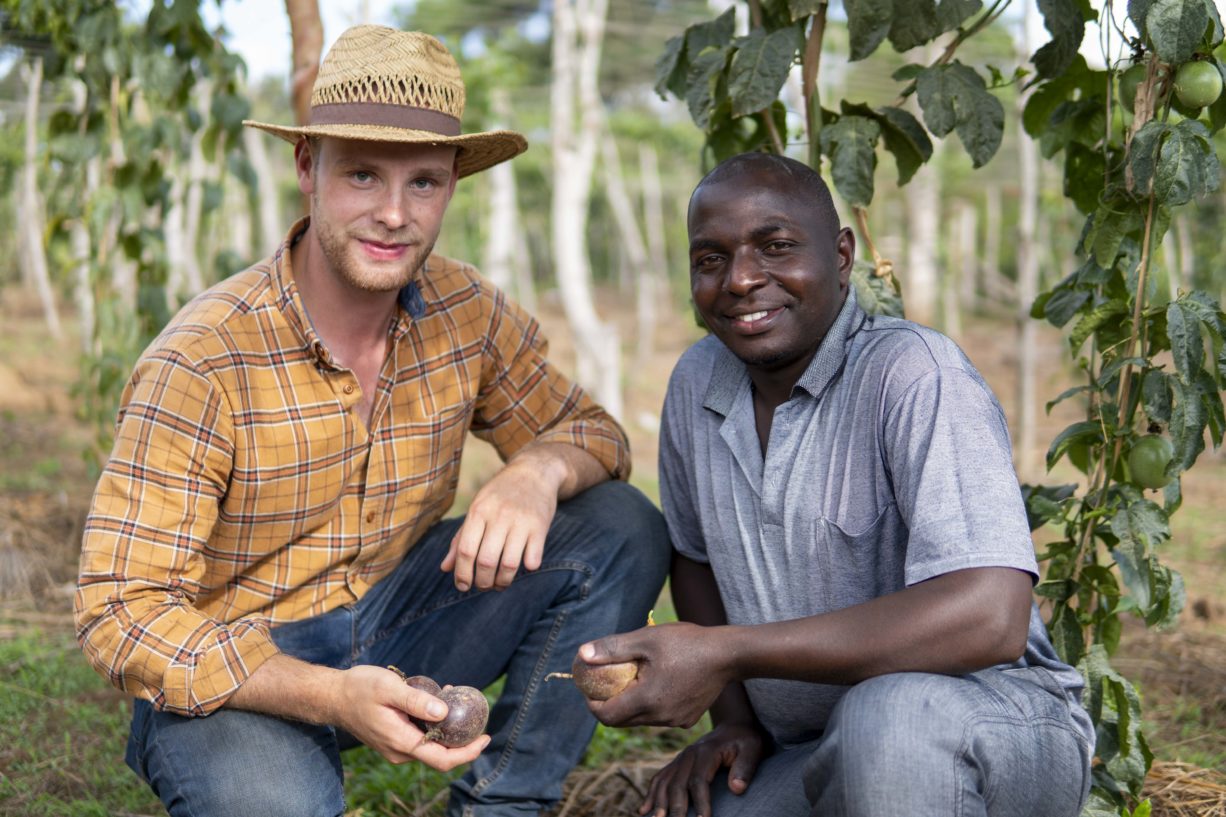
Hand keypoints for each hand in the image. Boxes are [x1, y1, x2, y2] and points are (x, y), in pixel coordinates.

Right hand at [331, 665, 489, 770]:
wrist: (332, 696)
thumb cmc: (359, 688)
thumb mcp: (389, 688)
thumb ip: (416, 701)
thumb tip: (445, 712)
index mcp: (401, 742)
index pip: (442, 759)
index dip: (468, 753)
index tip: (486, 737)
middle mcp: (400, 751)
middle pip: (440, 754)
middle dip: (462, 737)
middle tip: (477, 714)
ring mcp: (396, 747)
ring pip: (431, 744)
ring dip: (447, 727)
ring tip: (453, 696)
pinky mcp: (393, 740)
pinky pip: (420, 737)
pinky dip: (434, 723)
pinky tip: (437, 700)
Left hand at [440, 457, 557, 590]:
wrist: (534, 472)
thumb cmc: (500, 495)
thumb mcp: (477, 509)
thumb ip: (461, 539)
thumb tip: (445, 568)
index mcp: (478, 511)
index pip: (465, 550)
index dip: (462, 574)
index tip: (463, 586)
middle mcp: (499, 515)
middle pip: (486, 561)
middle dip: (483, 583)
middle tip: (484, 586)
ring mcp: (521, 521)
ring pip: (509, 565)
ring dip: (503, 582)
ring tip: (500, 583)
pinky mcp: (540, 526)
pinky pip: (533, 559)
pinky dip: (527, 568)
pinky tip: (523, 566)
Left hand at [583, 622, 729, 727]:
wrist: (728, 654)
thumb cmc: (687, 643)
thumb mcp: (646, 639)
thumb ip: (613, 648)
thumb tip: (583, 654)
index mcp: (647, 701)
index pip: (606, 716)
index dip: (592, 703)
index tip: (589, 687)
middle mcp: (660, 718)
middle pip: (622, 720)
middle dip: (609, 703)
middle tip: (606, 681)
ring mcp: (675, 721)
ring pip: (640, 719)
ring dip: (630, 703)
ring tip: (634, 677)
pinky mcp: (687, 719)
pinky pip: (659, 717)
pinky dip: (650, 704)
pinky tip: (658, 681)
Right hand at [640, 722, 766, 816]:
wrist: (733, 726)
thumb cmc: (745, 741)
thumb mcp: (753, 748)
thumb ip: (745, 767)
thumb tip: (736, 789)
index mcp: (706, 752)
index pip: (699, 780)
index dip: (700, 803)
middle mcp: (689, 755)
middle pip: (677, 784)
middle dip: (676, 808)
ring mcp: (680, 759)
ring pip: (664, 782)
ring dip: (658, 803)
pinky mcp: (677, 764)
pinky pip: (659, 778)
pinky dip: (651, 794)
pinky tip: (644, 811)